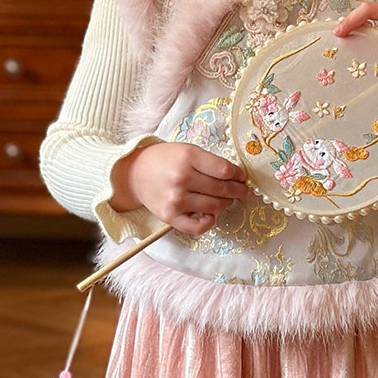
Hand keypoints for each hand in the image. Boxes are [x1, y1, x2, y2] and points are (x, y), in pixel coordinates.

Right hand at [109, 141, 247, 235]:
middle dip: (237, 191)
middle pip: (222, 189)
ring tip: (225, 200)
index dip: (238, 175)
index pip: (225, 170)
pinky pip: (198, 227)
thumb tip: (237, 177)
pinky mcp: (170, 216)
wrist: (135, 173)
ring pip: (215, 206)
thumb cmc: (164, 160)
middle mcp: (182, 178)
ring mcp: (176, 199)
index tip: (241, 177)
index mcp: (188, 157)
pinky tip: (210, 215)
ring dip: (225, 204)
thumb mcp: (187, 150)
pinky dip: (209, 222)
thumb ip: (210, 162)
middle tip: (241, 191)